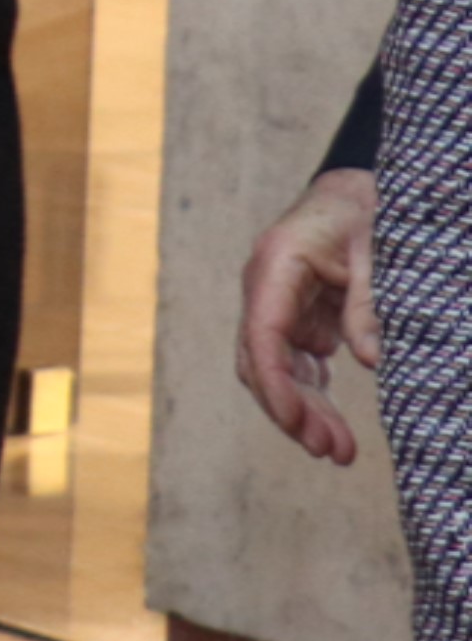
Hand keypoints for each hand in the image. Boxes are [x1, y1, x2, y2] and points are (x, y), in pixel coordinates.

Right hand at [240, 164, 379, 465]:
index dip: (274, 383)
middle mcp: (266, 288)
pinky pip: (298, 367)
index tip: (296, 423)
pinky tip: (335, 429)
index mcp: (277, 262)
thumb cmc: (369, 208)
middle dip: (291, 410)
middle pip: (260, 361)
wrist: (361, 188)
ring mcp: (280, 305)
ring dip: (303, 412)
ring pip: (277, 371)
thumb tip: (370, 361)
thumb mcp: (380, 251)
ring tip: (339, 452)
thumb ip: (369, 303)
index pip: (262, 333)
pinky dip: (315, 399)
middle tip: (331, 451)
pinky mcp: (301, 319)